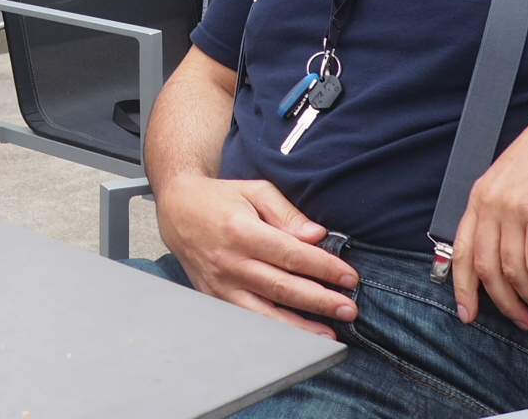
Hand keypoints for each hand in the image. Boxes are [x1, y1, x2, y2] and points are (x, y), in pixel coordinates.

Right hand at [155, 174, 358, 329]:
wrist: (178, 210)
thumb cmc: (220, 199)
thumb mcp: (256, 191)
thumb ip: (288, 214)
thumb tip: (317, 236)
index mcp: (241, 230)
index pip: (291, 254)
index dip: (322, 267)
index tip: (348, 276)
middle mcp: (230, 261)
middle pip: (282, 287)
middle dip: (320, 300)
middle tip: (349, 308)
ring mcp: (220, 285)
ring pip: (266, 313)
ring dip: (301, 326)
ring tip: (331, 333)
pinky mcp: (215, 299)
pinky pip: (249, 320)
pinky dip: (275, 331)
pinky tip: (298, 336)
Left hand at [451, 86, 527, 330]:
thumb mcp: (515, 179)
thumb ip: (503, 211)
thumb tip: (503, 252)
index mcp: (479, 194)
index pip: (460, 250)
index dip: (463, 287)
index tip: (469, 315)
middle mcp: (490, 202)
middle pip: (487, 269)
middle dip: (506, 304)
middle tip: (527, 322)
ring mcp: (514, 207)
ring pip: (514, 273)